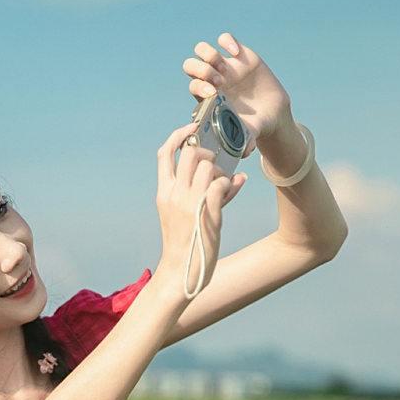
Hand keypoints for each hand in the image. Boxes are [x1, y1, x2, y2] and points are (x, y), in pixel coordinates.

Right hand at [155, 122, 244, 296]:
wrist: (180, 271)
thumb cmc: (184, 243)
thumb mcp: (181, 214)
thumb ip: (200, 192)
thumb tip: (235, 177)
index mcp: (164, 192)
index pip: (165, 153)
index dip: (179, 135)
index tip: (192, 128)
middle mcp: (174, 193)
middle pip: (191, 152)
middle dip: (208, 152)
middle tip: (216, 166)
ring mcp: (190, 202)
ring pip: (209, 165)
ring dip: (221, 171)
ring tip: (224, 186)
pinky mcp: (207, 212)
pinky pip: (222, 183)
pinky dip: (230, 185)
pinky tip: (233, 190)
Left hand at [182, 33, 291, 151]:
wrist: (272, 112)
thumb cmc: (256, 125)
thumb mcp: (250, 133)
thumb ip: (245, 140)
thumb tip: (245, 152)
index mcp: (209, 98)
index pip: (193, 86)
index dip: (200, 87)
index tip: (215, 94)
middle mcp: (212, 81)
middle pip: (190, 66)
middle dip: (201, 70)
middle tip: (220, 81)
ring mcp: (224, 66)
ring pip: (202, 50)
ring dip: (209, 55)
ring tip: (226, 66)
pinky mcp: (238, 54)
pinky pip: (224, 39)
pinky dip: (227, 42)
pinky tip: (237, 54)